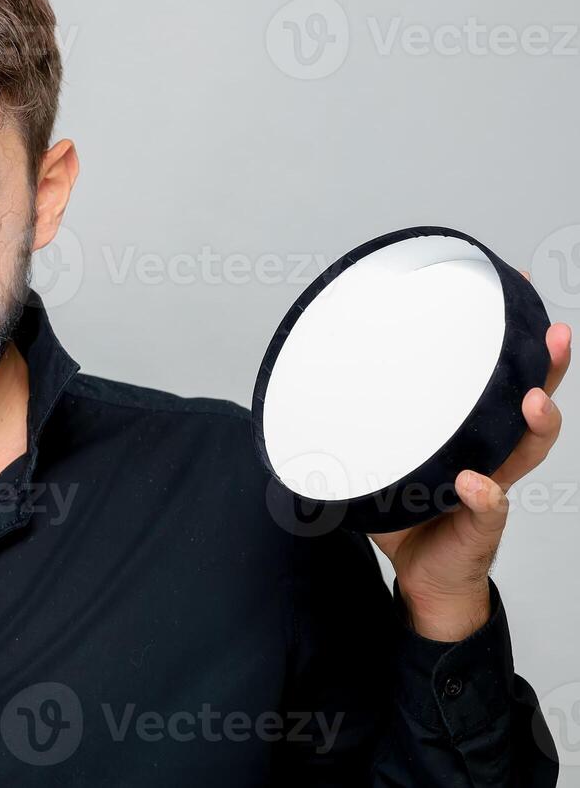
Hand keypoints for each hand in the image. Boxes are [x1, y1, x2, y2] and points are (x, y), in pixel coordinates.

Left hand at [371, 316, 570, 641]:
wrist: (424, 578)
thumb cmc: (408, 513)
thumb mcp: (382, 457)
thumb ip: (362, 422)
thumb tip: (311, 373)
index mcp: (471, 433)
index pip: (500, 378)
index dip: (514, 339)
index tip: (521, 287)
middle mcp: (492, 454)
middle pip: (533, 405)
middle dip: (549, 369)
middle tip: (554, 335)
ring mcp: (493, 487)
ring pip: (527, 451)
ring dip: (535, 425)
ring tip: (534, 402)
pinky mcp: (481, 525)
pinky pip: (489, 509)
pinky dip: (486, 496)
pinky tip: (481, 484)